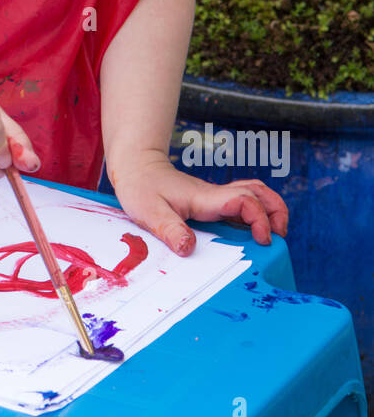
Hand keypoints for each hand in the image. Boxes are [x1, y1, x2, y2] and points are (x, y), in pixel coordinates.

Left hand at [108, 152, 288, 255]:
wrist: (136, 167)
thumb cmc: (141, 187)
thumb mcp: (149, 212)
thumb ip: (170, 229)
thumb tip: (189, 249)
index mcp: (206, 198)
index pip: (245, 200)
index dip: (260, 218)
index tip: (263, 240)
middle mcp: (216, 196)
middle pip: (260, 193)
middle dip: (277, 213)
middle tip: (279, 238)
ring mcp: (215, 198)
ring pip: (255, 195)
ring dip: (270, 211)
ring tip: (272, 237)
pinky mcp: (211, 204)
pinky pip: (242, 205)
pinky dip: (255, 216)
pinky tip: (249, 235)